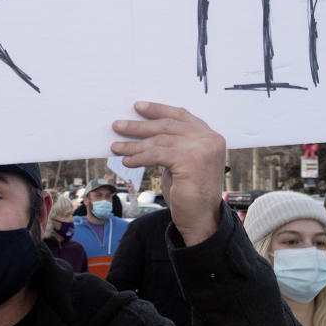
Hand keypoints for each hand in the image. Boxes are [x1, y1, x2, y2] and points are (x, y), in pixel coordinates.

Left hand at [111, 102, 225, 245]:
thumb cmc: (189, 191)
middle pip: (166, 126)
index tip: (138, 107)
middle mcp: (209, 139)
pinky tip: (127, 161)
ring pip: (159, 141)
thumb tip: (142, 129)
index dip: (157, 109)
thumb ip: (173, 143)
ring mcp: (202, 149)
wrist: (201, 218)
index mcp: (209, 135)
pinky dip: (139, 157)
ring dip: (133, 144)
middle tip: (118, 126)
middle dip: (139, 126)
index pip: (180, 115)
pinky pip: (157, 155)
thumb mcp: (182, 161)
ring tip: (116, 147)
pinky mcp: (190, 161)